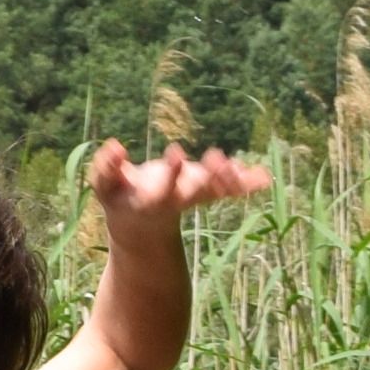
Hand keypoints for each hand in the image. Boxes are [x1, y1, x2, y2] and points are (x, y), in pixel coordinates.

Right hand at [84, 139, 271, 234]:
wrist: (142, 225)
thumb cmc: (120, 199)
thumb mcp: (106, 187)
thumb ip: (106, 168)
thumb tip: (115, 144)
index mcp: (153, 202)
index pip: (164, 189)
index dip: (171, 172)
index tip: (178, 151)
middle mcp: (178, 201)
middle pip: (196, 192)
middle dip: (207, 176)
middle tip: (216, 157)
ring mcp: (195, 198)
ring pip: (216, 190)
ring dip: (229, 178)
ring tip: (238, 164)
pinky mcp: (206, 192)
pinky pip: (230, 190)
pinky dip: (246, 184)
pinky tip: (264, 178)